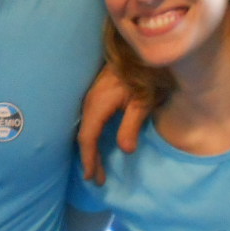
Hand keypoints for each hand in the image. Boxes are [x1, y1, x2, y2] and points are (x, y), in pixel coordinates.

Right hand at [77, 66, 149, 182]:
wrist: (139, 50)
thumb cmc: (145, 75)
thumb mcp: (142, 102)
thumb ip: (131, 126)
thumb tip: (126, 151)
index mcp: (98, 105)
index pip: (88, 138)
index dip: (89, 159)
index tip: (92, 178)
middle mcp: (90, 102)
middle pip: (84, 135)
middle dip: (89, 158)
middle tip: (96, 179)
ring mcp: (91, 97)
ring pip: (85, 128)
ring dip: (90, 148)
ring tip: (96, 166)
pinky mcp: (96, 95)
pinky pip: (88, 121)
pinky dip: (91, 137)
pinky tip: (96, 143)